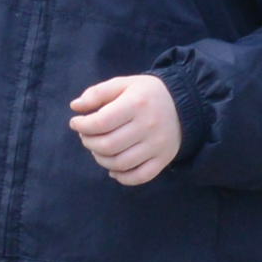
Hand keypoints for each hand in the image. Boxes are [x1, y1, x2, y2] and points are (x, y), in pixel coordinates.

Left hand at [67, 72, 182, 186]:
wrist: (185, 103)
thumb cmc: (146, 93)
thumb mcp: (123, 84)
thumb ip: (98, 93)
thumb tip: (75, 106)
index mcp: (136, 104)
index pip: (101, 122)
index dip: (82, 126)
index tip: (76, 123)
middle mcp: (148, 126)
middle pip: (108, 145)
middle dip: (89, 142)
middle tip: (86, 136)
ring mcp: (157, 146)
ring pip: (120, 163)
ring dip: (101, 159)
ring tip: (98, 149)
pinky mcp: (163, 159)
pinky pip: (139, 177)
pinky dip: (122, 177)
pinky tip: (113, 169)